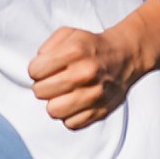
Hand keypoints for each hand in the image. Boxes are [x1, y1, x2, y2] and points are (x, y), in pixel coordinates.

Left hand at [29, 24, 144, 129]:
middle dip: (43, 86)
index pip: (34, 71)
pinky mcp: (101, 111)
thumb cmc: (91, 47)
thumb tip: (36, 70)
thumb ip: (47, 48)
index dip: (36, 69)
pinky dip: (70, 115)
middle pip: (40, 92)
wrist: (125, 57)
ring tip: (64, 94)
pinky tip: (76, 102)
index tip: (46, 68)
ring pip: (53, 111)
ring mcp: (95, 94)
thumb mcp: (68, 35)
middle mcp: (86, 73)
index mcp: (75, 51)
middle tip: (54, 81)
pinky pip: (71, 123)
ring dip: (54, 103)